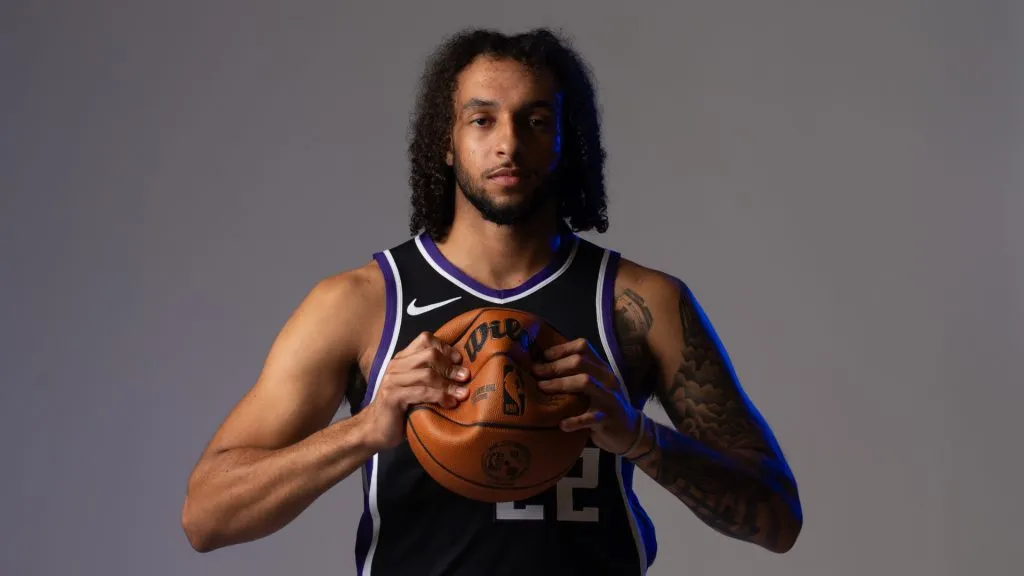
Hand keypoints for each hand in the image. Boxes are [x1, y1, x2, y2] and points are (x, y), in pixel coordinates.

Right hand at [362, 331, 470, 450]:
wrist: (375, 429)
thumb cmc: (401, 409)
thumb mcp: (416, 388)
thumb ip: (430, 377)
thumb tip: (462, 373)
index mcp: (402, 359)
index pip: (425, 339)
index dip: (445, 348)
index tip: (459, 361)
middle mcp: (396, 365)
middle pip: (430, 354)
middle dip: (450, 366)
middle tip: (465, 377)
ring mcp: (392, 380)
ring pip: (428, 374)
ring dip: (449, 384)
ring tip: (462, 394)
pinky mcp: (392, 396)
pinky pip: (422, 392)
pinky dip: (440, 397)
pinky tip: (450, 404)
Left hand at [531, 338, 643, 455]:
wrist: (630, 431)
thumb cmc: (603, 406)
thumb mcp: (596, 387)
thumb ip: (577, 376)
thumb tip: (543, 366)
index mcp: (602, 368)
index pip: (583, 347)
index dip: (561, 349)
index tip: (543, 356)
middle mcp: (606, 379)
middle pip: (580, 362)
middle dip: (554, 366)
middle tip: (536, 373)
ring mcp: (609, 398)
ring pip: (584, 382)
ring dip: (560, 384)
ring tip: (542, 388)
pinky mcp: (608, 418)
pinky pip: (589, 418)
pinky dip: (574, 421)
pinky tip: (561, 424)